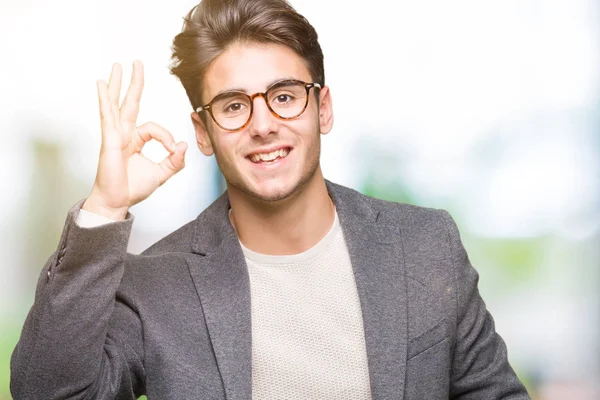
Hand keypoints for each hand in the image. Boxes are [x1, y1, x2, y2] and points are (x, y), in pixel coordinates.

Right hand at [83, 61, 186, 219]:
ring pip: (117, 104)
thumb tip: (184, 145)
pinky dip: (105, 99)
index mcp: (135, 139)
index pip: (154, 127)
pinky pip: (107, 115)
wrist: (117, 201)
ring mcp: (115, 135)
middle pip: (130, 102)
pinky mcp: (109, 139)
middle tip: (137, 62)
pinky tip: (101, 84)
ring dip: (117, 83)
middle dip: (134, 82)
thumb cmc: (133, 188)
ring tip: (118, 65)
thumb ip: (175, 161)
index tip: (172, 150)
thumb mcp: (162, 173)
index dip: (166, 137)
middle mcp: (124, 133)